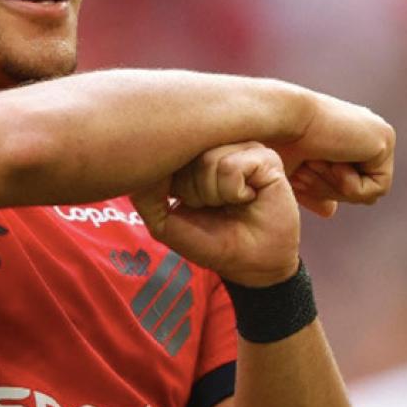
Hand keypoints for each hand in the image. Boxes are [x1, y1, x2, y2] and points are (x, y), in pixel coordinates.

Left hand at [130, 142, 299, 287]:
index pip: (168, 152)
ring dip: (215, 194)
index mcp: (193, 154)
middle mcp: (217, 143)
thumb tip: (141, 168)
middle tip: (214, 207)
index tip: (189, 204)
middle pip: (186, 155)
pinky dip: (234, 191)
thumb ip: (147, 196)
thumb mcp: (166, 224)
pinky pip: (231, 167)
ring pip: (208, 160)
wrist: (254, 263)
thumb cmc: (214, 241)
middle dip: (194, 192)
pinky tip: (248, 198)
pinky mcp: (265, 157)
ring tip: (232, 204)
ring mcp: (242, 147)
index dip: (172, 184)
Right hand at [275, 93, 394, 209]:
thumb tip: (331, 211)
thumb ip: (316, 193)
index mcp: (347, 136)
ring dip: (337, 188)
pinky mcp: (385, 139)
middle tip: (307, 169)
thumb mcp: (296, 176)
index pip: (349, 186)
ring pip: (370, 194)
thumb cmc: (276, 144)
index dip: (324, 190)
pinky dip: (352, 185)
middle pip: (361, 192)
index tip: (300, 173)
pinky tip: (336, 160)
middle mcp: (366, 132)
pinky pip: (379, 188)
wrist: (280, 122)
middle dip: (330, 190)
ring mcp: (379, 135)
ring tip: (319, 163)